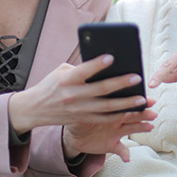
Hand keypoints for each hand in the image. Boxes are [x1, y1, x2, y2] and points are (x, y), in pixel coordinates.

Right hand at [9, 54, 150, 133]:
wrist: (34, 109)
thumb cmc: (51, 85)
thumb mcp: (61, 72)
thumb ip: (81, 68)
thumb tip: (104, 65)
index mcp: (66, 80)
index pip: (83, 71)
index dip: (97, 64)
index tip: (112, 57)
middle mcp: (73, 95)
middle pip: (100, 90)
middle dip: (121, 84)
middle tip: (137, 78)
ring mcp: (78, 110)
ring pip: (106, 107)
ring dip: (126, 103)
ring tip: (142, 98)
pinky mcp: (82, 119)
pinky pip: (104, 118)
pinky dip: (118, 114)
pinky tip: (131, 110)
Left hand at [62, 99, 156, 161]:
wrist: (75, 133)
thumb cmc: (79, 114)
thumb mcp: (82, 106)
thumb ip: (88, 100)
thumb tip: (91, 89)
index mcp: (112, 107)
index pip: (126, 102)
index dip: (137, 101)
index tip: (147, 99)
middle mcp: (117, 119)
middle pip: (133, 114)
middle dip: (144, 113)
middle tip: (153, 113)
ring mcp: (116, 132)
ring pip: (132, 129)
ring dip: (142, 128)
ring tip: (150, 126)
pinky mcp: (112, 145)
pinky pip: (121, 150)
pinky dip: (125, 154)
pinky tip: (127, 158)